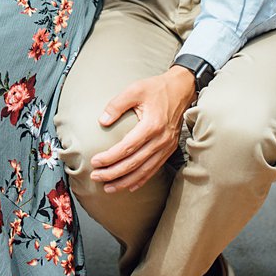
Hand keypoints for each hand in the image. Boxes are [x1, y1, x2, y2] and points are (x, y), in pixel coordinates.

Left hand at [88, 67, 197, 192]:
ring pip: (144, 171)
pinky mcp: (169, 149)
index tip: (95, 162)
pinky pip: (154, 169)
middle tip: (96, 177)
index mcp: (152, 125)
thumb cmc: (156, 88)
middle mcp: (161, 140)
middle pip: (134, 163)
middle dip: (113, 173)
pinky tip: (129, 186)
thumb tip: (102, 121)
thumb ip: (117, 104)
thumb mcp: (135, 89)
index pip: (127, 148)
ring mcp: (167, 147)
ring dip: (125, 181)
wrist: (181, 90)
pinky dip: (141, 180)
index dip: (109, 157)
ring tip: (108, 187)